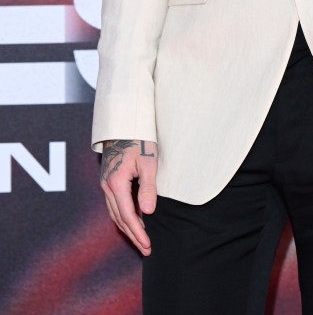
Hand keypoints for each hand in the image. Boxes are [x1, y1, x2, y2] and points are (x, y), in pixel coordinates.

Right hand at [100, 139, 157, 255]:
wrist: (124, 123)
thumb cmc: (139, 139)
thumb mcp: (148, 162)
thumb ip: (147, 187)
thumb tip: (147, 212)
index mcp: (116, 182)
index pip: (127, 215)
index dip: (138, 233)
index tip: (148, 245)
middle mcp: (107, 186)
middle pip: (119, 218)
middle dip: (133, 235)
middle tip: (147, 248)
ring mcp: (106, 183)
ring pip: (115, 213)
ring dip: (128, 227)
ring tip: (141, 239)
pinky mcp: (109, 180)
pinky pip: (115, 204)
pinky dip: (124, 216)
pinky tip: (134, 220)